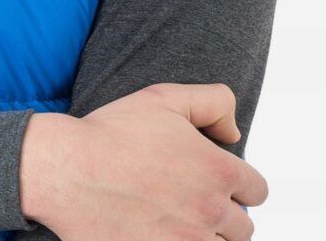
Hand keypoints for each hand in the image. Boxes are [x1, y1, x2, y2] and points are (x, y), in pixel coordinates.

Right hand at [18, 82, 267, 239]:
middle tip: (190, 200)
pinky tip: (163, 231)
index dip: (238, 183)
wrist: (68, 170)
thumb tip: (234, 134)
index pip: (257, 190)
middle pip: (243, 227)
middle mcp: (211, 211)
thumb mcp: (163, 97)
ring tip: (176, 219)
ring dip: (206, 236)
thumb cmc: (110, 133)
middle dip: (223, 213)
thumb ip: (213, 103)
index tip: (214, 180)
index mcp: (217, 170)